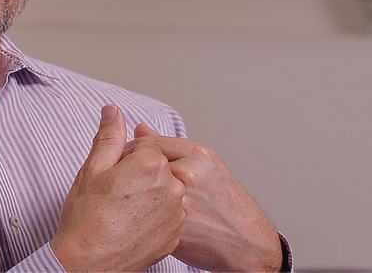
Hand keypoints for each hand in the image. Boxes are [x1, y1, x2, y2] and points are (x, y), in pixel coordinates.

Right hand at [51, 105, 185, 271]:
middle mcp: (171, 187)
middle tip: (114, 193)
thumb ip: (108, 136)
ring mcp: (175, 213)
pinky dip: (153, 216)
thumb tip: (113, 111)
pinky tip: (132, 223)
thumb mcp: (92, 169)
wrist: (87, 263)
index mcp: (152, 164)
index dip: (124, 159)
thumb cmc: (86, 219)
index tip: (111, 176)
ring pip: (164, 190)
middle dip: (138, 175)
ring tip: (122, 210)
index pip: (144, 147)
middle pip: (157, 167)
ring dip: (147, 195)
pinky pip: (167, 214)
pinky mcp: (175, 234)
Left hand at [130, 124, 283, 271]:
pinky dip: (138, 219)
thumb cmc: (227, 205)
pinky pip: (143, 217)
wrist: (248, 242)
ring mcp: (181, 201)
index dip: (130, 153)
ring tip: (130, 202)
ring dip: (128, 196)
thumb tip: (140, 129)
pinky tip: (143, 221)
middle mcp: (189, 174)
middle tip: (122, 184)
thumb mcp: (206, 166)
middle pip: (138, 166)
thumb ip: (170, 148)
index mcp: (197, 154)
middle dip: (125, 174)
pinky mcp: (174, 228)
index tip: (123, 161)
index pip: (147, 144)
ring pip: (136, 192)